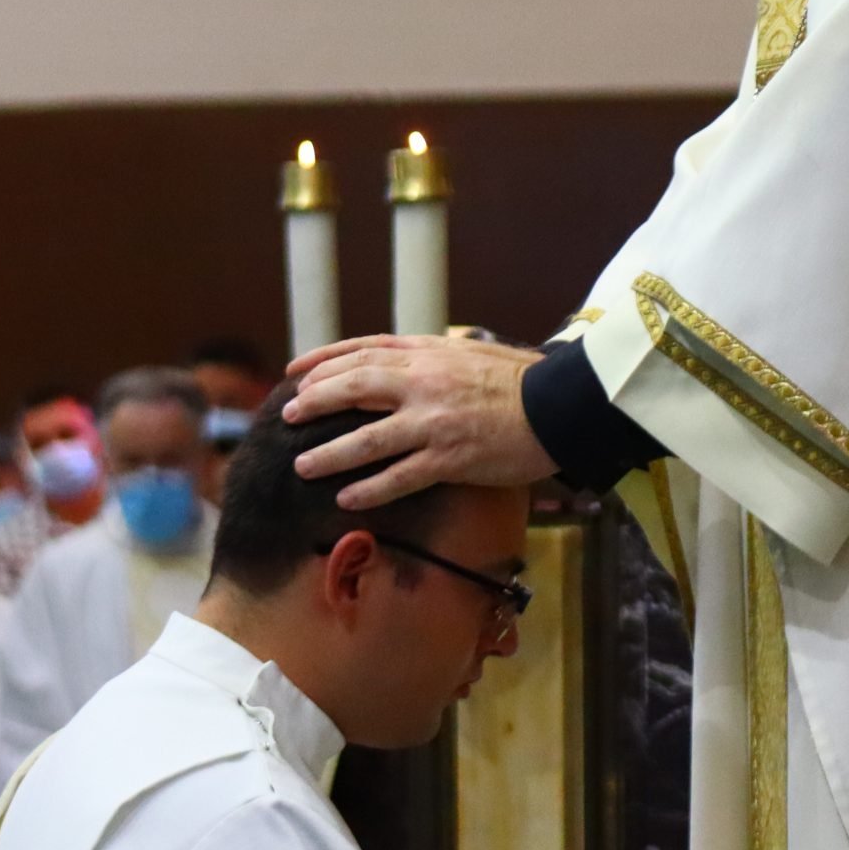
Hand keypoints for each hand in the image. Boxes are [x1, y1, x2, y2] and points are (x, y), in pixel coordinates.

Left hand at [282, 334, 556, 507]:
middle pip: (354, 388)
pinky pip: (399, 476)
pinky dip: (370, 488)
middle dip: (316, 402)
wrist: (560, 404)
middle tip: (288, 416)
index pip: (364, 351)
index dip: (325, 362)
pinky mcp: (449, 457)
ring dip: (330, 453)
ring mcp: (434, 422)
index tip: (296, 373)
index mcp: (428, 354)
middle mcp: (424, 383)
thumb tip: (404, 361)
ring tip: (302, 465)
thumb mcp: (472, 353)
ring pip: (367, 439)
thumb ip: (433, 357)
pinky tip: (347, 498)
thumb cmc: (521, 379)